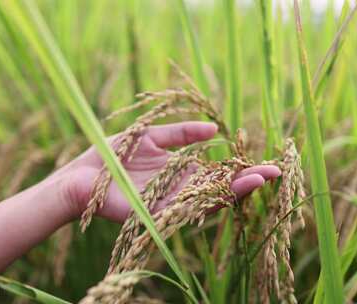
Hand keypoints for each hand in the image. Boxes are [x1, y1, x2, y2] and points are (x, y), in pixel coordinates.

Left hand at [58, 122, 280, 221]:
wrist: (80, 175)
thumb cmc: (112, 156)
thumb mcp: (151, 136)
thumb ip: (181, 133)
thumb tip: (214, 130)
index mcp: (179, 174)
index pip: (216, 173)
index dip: (239, 167)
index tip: (264, 160)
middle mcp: (178, 191)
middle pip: (218, 188)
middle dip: (246, 181)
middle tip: (275, 172)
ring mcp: (168, 203)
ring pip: (207, 199)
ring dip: (233, 190)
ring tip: (260, 179)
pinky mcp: (153, 211)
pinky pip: (183, 205)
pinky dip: (205, 198)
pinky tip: (226, 189)